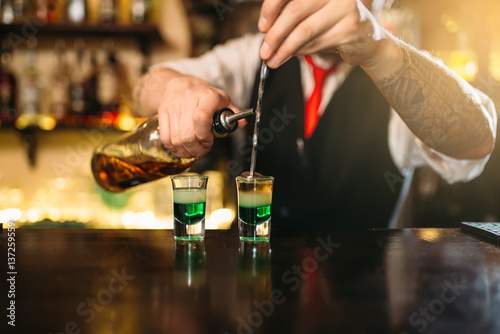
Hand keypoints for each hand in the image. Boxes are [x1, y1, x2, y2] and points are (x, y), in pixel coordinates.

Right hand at [158, 74, 238, 157]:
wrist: (180, 84)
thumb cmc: (204, 94)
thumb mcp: (222, 100)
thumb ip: (233, 114)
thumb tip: (242, 123)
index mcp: (207, 96)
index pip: (201, 119)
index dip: (205, 136)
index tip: (210, 140)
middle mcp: (188, 99)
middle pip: (187, 135)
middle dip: (197, 149)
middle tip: (203, 149)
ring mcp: (173, 106)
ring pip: (176, 140)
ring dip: (186, 151)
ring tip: (193, 150)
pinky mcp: (162, 112)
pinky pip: (166, 138)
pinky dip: (174, 149)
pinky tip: (182, 148)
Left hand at [258, 0, 387, 67]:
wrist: (368, 41)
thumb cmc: (335, 24)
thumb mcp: (313, 13)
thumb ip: (292, 16)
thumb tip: (267, 31)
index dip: (271, 7)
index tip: (262, 26)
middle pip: (295, 11)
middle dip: (275, 34)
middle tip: (264, 50)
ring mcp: (346, 7)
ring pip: (304, 30)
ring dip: (285, 48)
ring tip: (273, 59)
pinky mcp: (350, 28)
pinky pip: (316, 43)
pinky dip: (301, 52)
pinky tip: (292, 56)